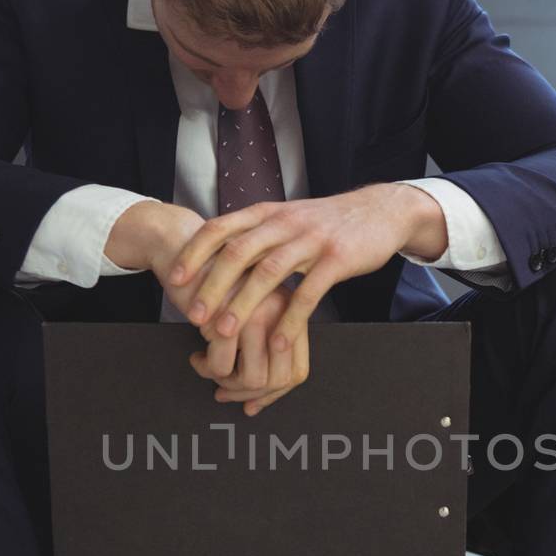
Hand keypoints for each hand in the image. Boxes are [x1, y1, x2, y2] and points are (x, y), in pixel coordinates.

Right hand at [104, 198, 305, 405]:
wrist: (183, 245)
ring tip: (209, 369)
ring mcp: (257, 313)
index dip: (273, 394)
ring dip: (227, 385)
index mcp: (291, 310)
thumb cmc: (214, 282)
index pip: (298, 371)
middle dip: (247, 395)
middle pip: (278, 381)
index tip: (251, 402)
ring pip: (253, 379)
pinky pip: (222, 366)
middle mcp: (281, 312)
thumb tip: (260, 396)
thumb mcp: (247, 311)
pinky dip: (207, 369)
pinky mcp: (228, 314)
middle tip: (223, 392)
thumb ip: (262, 344)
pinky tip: (197, 356)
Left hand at [166, 183, 445, 353]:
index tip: (174, 280)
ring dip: (243, 305)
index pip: (221, 228)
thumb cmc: (328, 223)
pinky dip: (290, 320)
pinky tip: (278, 344)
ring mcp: (311, 240)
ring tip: (224, 333)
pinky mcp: (336, 260)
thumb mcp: (287, 218)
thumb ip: (255, 233)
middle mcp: (285, 222)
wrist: (381, 211)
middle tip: (193, 316)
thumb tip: (217, 253)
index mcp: (268, 213)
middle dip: (211, 285)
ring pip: (268, 273)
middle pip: (238, 252)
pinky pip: (308, 293)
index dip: (194, 253)